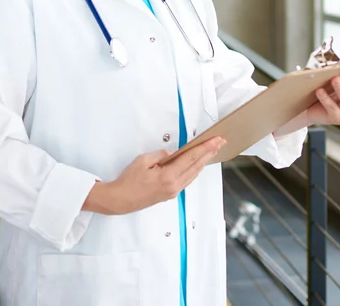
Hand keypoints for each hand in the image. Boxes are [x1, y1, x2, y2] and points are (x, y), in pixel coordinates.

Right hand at [84, 136, 225, 214]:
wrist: (119, 200)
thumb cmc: (128, 180)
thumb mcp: (143, 160)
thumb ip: (161, 155)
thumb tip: (173, 154)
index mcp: (168, 177)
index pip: (191, 159)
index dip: (205, 148)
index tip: (215, 140)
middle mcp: (174, 186)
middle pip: (196, 166)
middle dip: (209, 153)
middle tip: (220, 142)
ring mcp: (173, 192)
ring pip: (193, 174)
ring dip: (203, 161)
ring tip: (212, 151)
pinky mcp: (170, 194)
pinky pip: (187, 179)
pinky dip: (194, 169)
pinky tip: (198, 164)